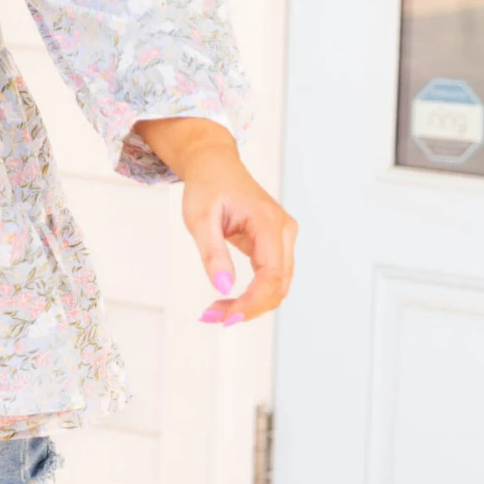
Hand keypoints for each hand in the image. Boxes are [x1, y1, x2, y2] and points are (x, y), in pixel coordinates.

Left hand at [132, 119, 296, 325]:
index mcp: (268, 223)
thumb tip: (223, 286)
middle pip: (279, 286)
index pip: (271, 275)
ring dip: (250, 305)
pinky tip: (227, 301)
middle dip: (249, 309)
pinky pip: (271, 278)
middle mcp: (284, 231)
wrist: (215, 164)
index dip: (252, 302)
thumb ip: (212, 252)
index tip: (225, 318)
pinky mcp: (275, 244)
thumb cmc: (207, 186)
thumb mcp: (199, 218)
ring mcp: (283, 238)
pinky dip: (252, 295)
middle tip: (212, 318)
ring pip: (278, 286)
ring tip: (214, 312)